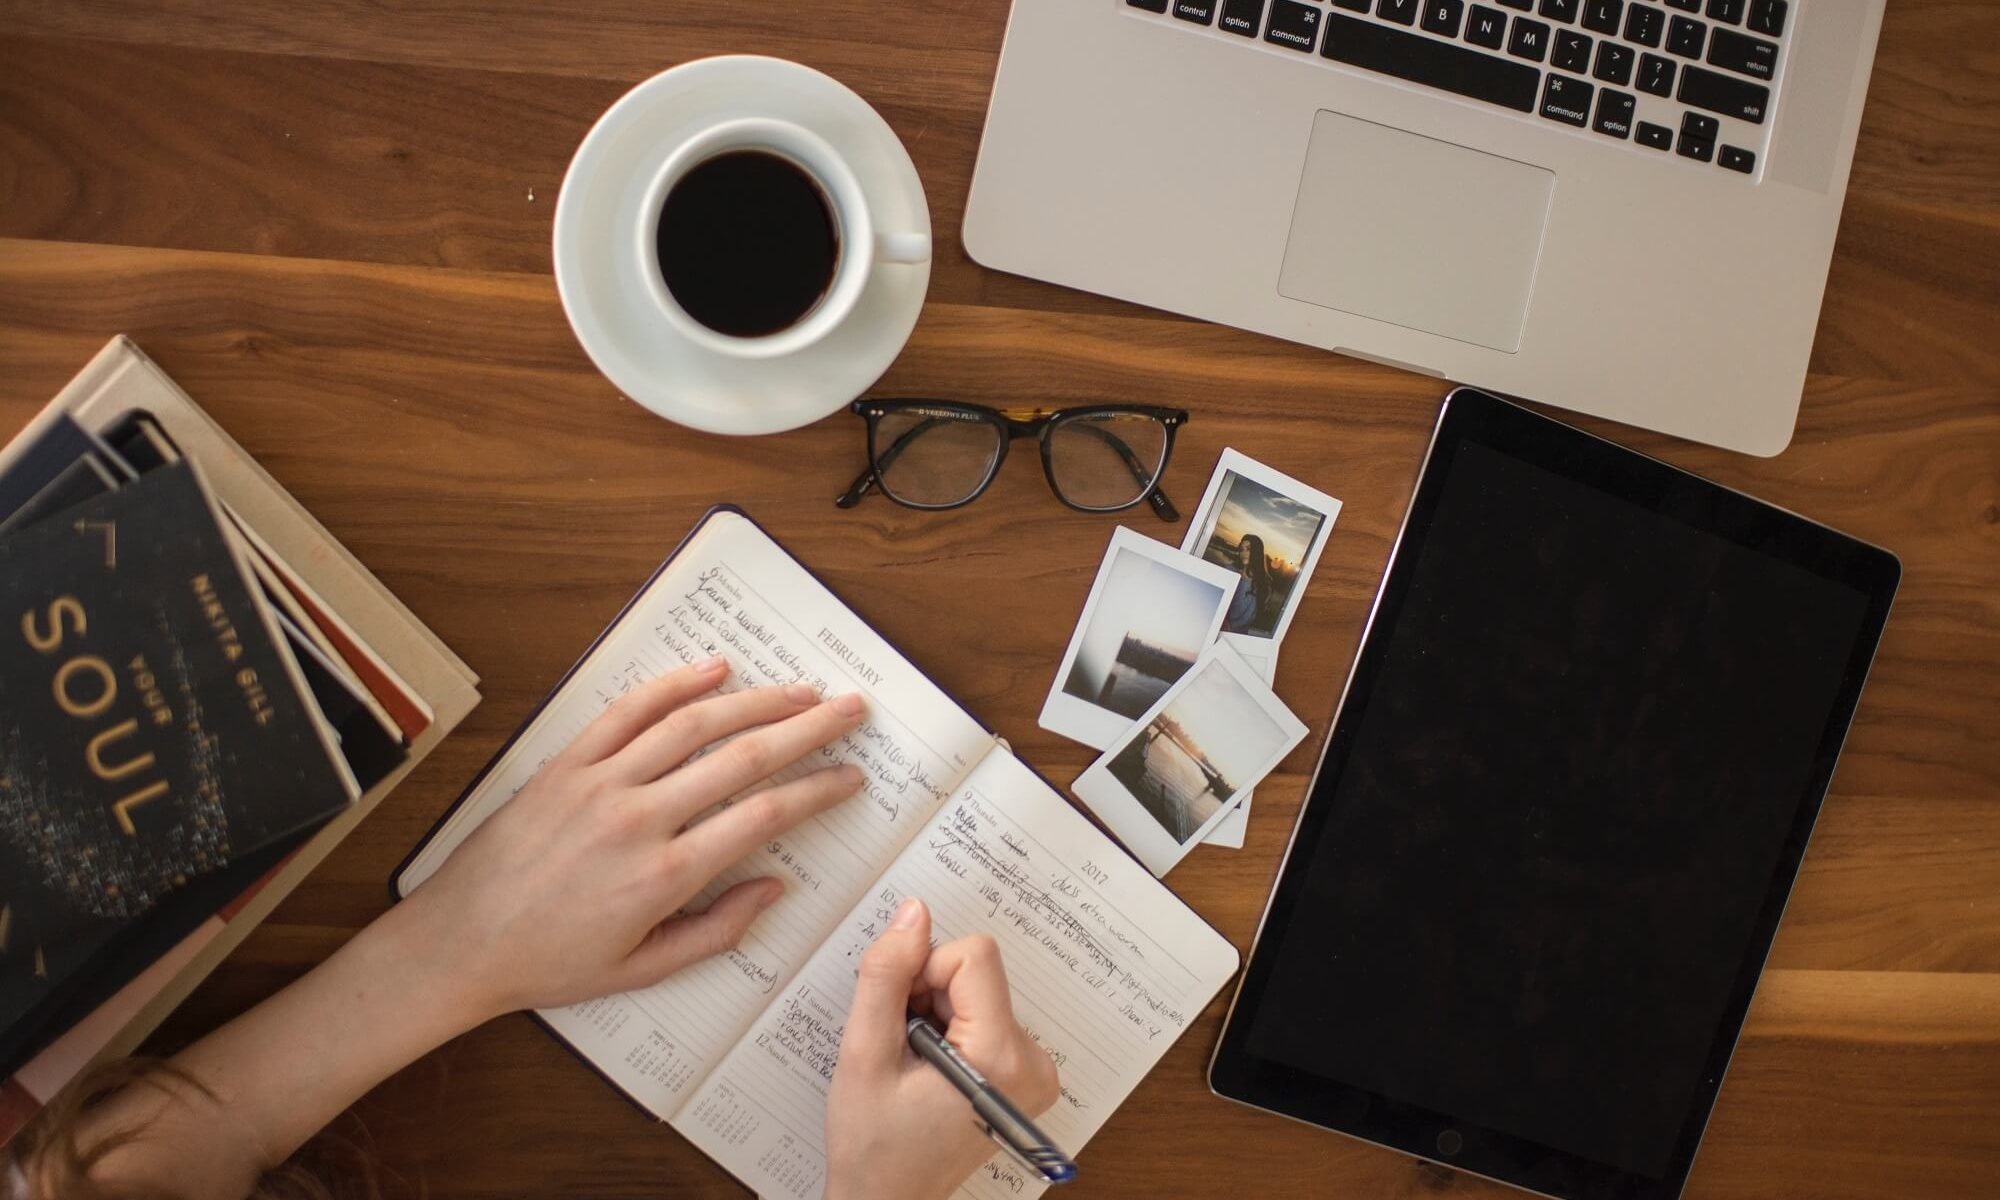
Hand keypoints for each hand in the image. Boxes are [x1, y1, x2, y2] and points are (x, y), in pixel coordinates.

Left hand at [398, 657, 866, 1022]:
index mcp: (664, 876)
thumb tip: (775, 888)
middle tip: (850, 710)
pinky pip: (627, 712)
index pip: (763, 816)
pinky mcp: (567, 764)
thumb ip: (716, 930)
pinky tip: (715, 670)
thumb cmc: (550, 962)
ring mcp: (600, 783)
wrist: (460, 942)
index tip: (850, 777)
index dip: (817, 791)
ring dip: (756, 700)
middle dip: (807, 729)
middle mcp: (638, 819)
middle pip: (743, 758)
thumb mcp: (643, 969)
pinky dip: (674, 685)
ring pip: (693, 725)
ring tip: (800, 689)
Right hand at [825, 899, 1060, 1199]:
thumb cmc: (873, 1145)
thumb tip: (913, 913)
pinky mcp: (1024, 1073)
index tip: (900, 1017)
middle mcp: (1034, 1062)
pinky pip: (985, 1014)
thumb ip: (886, 976)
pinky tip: (929, 1070)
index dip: (923, 972)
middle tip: (902, 1048)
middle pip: (977, 972)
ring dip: (935, 1013)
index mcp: (1002, 1057)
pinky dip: (950, 1028)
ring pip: (977, 990)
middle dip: (927, 995)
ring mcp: (1034, 1070)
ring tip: (913, 1065)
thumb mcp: (864, 1055)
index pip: (974, 956)